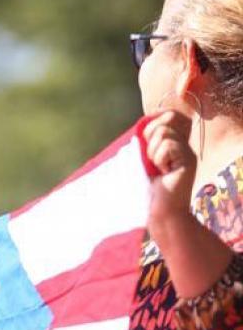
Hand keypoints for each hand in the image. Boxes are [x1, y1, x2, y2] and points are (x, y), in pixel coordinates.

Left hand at [144, 109, 195, 224]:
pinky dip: (158, 158)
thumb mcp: (142, 162)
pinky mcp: (188, 160)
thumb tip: (141, 124)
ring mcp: (187, 152)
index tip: (144, 140)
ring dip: (152, 152)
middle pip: (165, 120)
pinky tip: (163, 172)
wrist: (159, 213)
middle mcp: (183, 146)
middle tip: (150, 160)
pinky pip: (168, 145)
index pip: (168, 116)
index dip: (152, 123)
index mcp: (173, 144)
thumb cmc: (147, 191)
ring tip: (157, 169)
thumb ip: (143, 143)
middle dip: (149, 137)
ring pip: (164, 133)